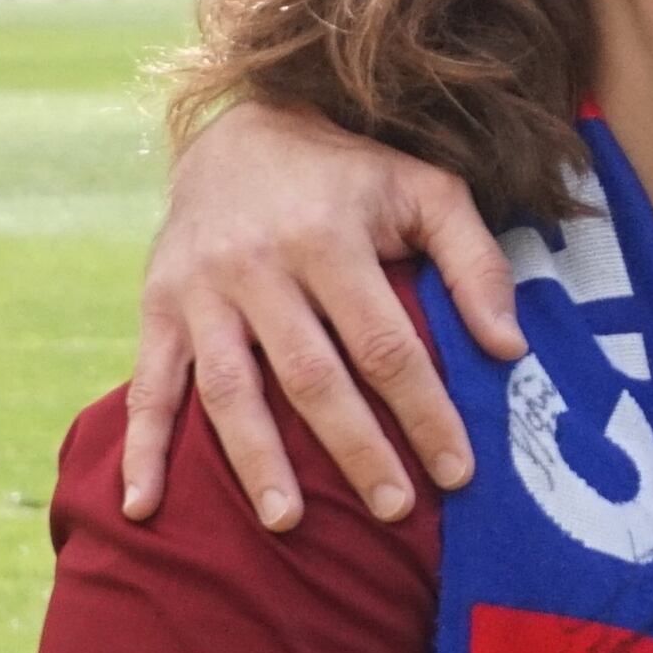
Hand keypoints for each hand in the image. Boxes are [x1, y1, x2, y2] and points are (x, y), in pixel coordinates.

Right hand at [121, 96, 517, 526]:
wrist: (240, 129)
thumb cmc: (350, 175)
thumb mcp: (424, 189)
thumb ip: (473, 262)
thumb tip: (509, 349)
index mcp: (329, 236)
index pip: (385, 343)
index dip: (423, 410)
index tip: (458, 470)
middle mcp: (259, 266)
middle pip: (312, 376)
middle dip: (356, 449)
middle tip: (394, 510)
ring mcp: (202, 290)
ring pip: (230, 388)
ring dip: (256, 460)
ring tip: (287, 523)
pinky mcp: (159, 306)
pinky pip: (149, 384)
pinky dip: (143, 448)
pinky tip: (144, 508)